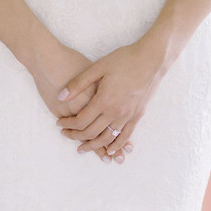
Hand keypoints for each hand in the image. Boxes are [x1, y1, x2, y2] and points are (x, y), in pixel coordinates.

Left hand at [29, 40, 133, 162]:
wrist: (151, 59)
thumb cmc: (123, 60)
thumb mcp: (97, 67)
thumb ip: (78, 84)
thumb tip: (59, 96)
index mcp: (104, 100)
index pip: (81, 121)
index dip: (68, 125)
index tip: (59, 123)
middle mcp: (116, 112)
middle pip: (92, 133)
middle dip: (76, 136)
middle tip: (65, 135)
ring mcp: (128, 116)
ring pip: (107, 138)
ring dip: (93, 146)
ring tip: (82, 148)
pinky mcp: (137, 116)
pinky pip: (125, 136)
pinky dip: (115, 146)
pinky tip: (109, 151)